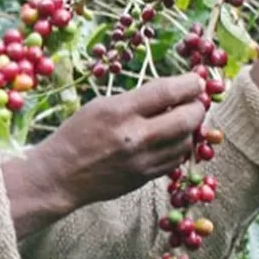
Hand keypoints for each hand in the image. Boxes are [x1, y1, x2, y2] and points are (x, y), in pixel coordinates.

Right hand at [27, 74, 205, 209]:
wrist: (60, 175)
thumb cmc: (76, 134)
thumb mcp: (101, 106)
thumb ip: (136, 100)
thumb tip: (171, 94)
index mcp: (120, 112)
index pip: (167, 92)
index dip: (189, 84)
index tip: (196, 81)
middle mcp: (135, 137)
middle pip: (187, 119)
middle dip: (197, 107)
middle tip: (195, 101)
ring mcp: (142, 161)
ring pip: (185, 141)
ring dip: (189, 128)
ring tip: (180, 120)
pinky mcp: (145, 178)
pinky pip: (175, 160)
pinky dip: (178, 147)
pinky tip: (170, 140)